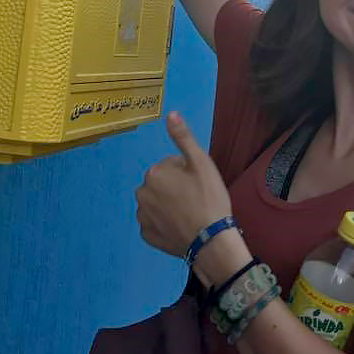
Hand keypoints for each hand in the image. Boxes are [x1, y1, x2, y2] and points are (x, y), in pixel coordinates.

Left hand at [135, 112, 232, 258]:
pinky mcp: (147, 236)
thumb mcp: (200, 162)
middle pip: (161, 183)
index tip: (199, 183)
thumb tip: (170, 114)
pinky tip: (180, 226)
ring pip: (156, 202)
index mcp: (154, 174)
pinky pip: (154, 223)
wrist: (211, 240)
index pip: (170, 165)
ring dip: (167, 204)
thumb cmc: (208, 197)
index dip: (187, 172)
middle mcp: (141, 193)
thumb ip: (183, 137)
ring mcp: (142, 217)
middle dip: (174, 187)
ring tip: (189, 213)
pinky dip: (164, 223)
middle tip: (195, 198)